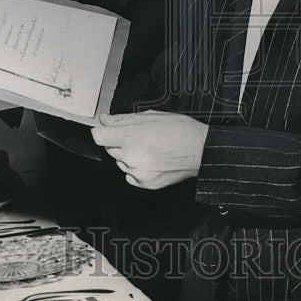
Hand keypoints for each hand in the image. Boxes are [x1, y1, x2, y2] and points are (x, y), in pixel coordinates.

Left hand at [92, 110, 208, 188]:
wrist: (201, 150)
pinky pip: (130, 175)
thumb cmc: (181, 131)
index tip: (105, 129)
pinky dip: (136, 168)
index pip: (99, 136)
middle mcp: (132, 157)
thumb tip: (106, 120)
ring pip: (120, 162)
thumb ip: (124, 119)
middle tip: (138, 136)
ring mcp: (138, 172)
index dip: (101, 130)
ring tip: (149, 148)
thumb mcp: (151, 116)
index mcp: (132, 137)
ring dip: (129, 155)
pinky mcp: (145, 183)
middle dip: (119, 141)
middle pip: (110, 148)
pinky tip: (150, 160)